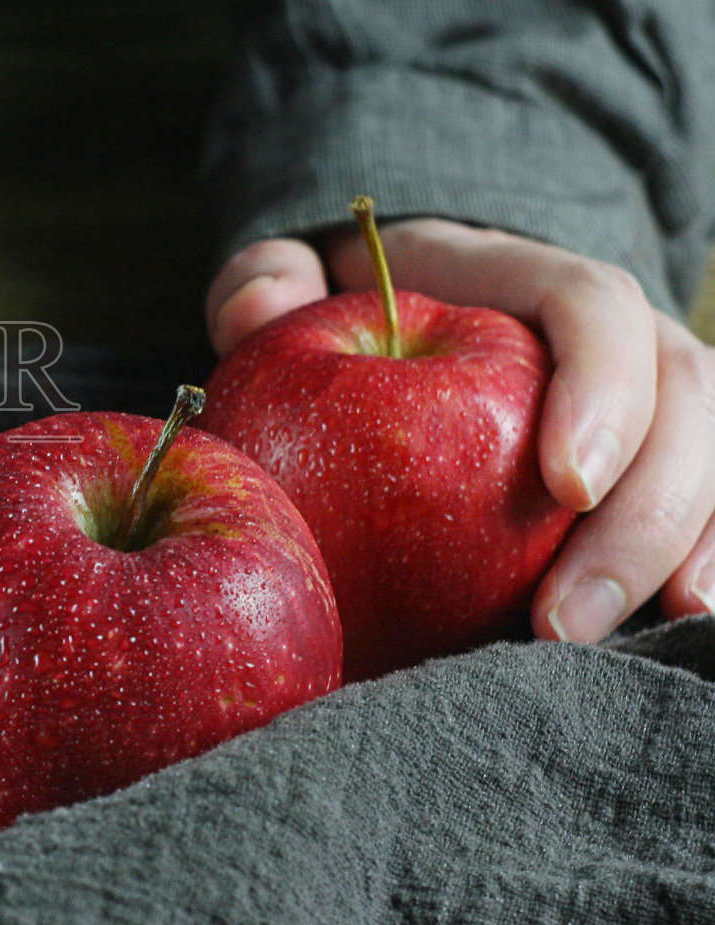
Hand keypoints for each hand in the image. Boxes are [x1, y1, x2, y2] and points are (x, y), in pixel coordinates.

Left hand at [206, 219, 714, 643]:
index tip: (562, 484)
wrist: (402, 323)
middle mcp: (617, 338)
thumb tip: (255, 303)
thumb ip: (265, 278)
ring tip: (599, 647)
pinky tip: (667, 639)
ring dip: (672, 559)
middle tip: (560, 621)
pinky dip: (694, 569)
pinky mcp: (647, 472)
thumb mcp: (296, 277)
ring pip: (707, 470)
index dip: (601, 388)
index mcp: (528, 280)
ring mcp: (648, 407)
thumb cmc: (348, 310)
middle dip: (641, 519)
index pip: (594, 309)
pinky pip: (699, 516)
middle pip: (679, 404)